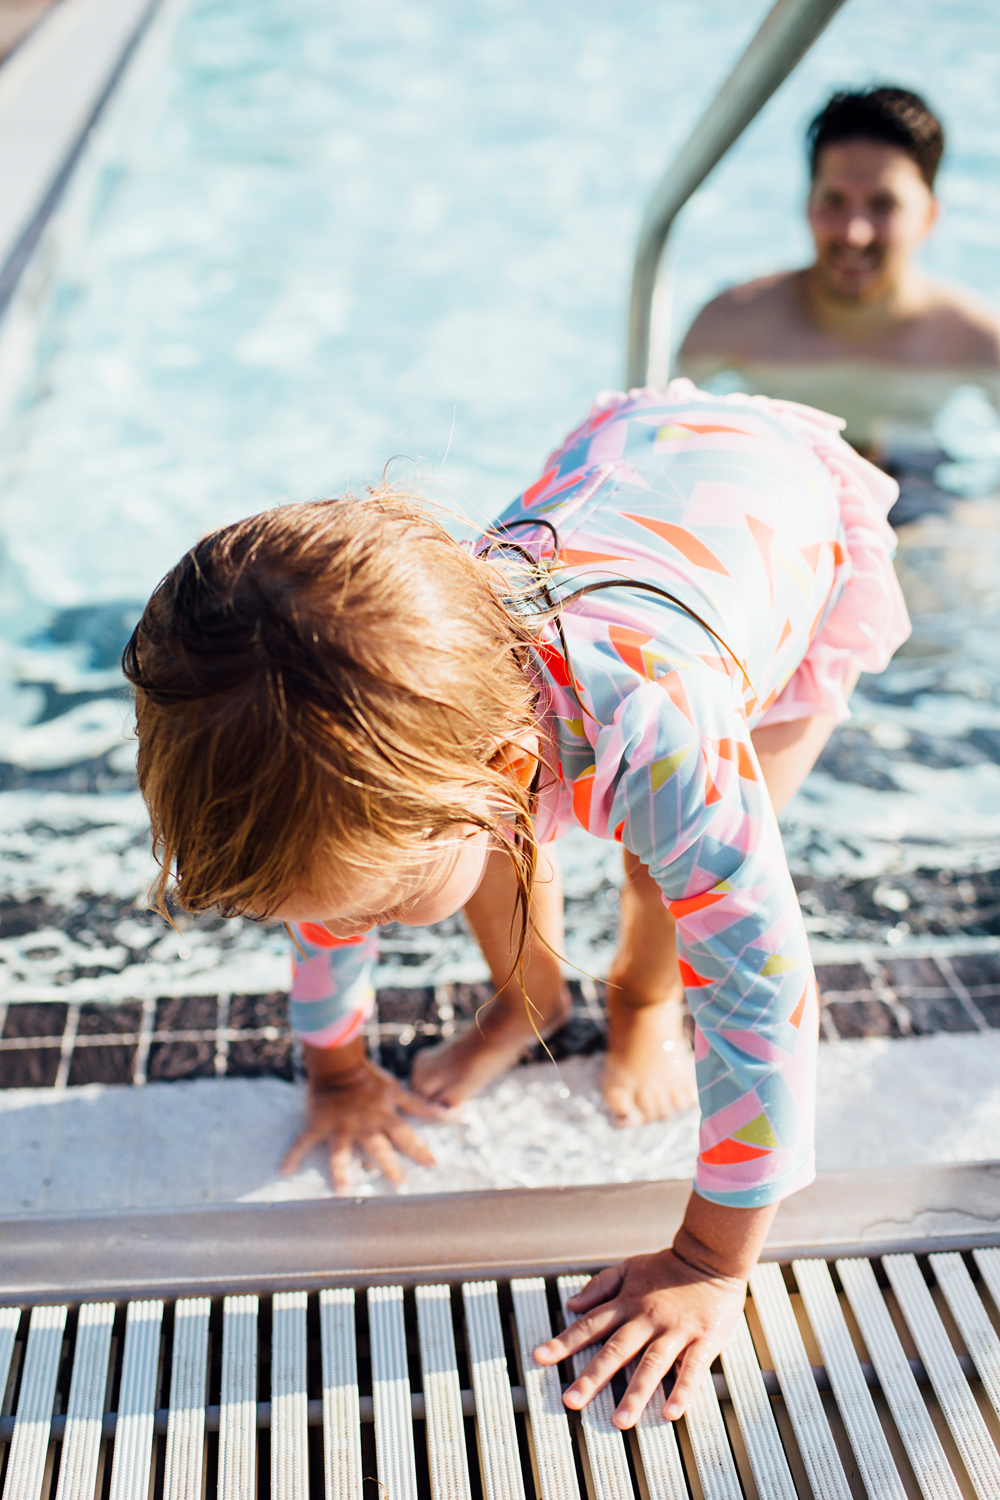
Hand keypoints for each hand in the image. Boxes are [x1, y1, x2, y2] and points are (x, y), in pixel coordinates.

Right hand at [280, 1040, 445, 1192]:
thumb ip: (420, 1105)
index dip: (420, 1150)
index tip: (434, 1165)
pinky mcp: (319, 1124)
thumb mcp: (397, 1091)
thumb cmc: (370, 1077)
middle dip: (390, 1168)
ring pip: (342, 1152)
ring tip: (342, 1192)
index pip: (406, 1136)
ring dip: (342, 1171)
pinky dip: (293, 1155)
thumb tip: (448, 1113)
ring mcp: (340, 1126)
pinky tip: (283, 1169)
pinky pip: (304, 1141)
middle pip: (379, 1149)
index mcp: (384, 1116)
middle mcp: (364, 1125)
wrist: (339, 1063)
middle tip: (400, 1186)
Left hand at [532, 1247, 745, 1425]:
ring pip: (651, 1365)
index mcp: (627, 1303)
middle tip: (571, 1401)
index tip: (540, 1358)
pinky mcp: (703, 1340)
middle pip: (615, 1350)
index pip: (590, 1325)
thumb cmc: (668, 1267)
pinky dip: (681, 1391)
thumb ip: (600, 1286)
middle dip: (592, 1376)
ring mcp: (675, 1331)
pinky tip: (670, 1412)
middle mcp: (647, 1319)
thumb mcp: (629, 1268)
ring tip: (619, 1421)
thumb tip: (571, 1304)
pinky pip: (692, 1369)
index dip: (564, 1341)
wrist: (711, 1257)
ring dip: (634, 1394)